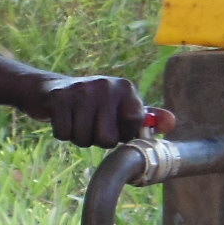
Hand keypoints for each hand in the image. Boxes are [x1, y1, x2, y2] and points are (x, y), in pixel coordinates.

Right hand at [22, 75, 151, 146]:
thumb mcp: (122, 108)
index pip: (133, 127)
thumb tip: (172, 123)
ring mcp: (81, 90)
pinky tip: (64, 118)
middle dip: (97, 139)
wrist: (51, 89)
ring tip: (78, 120)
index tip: (114, 124)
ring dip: (79, 137)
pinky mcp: (59, 97)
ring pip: (83, 139)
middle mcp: (106, 84)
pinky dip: (62, 134)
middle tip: (92, 124)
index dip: (122, 134)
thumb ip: (147, 118)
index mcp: (126, 87)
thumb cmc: (94, 105)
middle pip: (106, 139)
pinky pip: (63, 134)